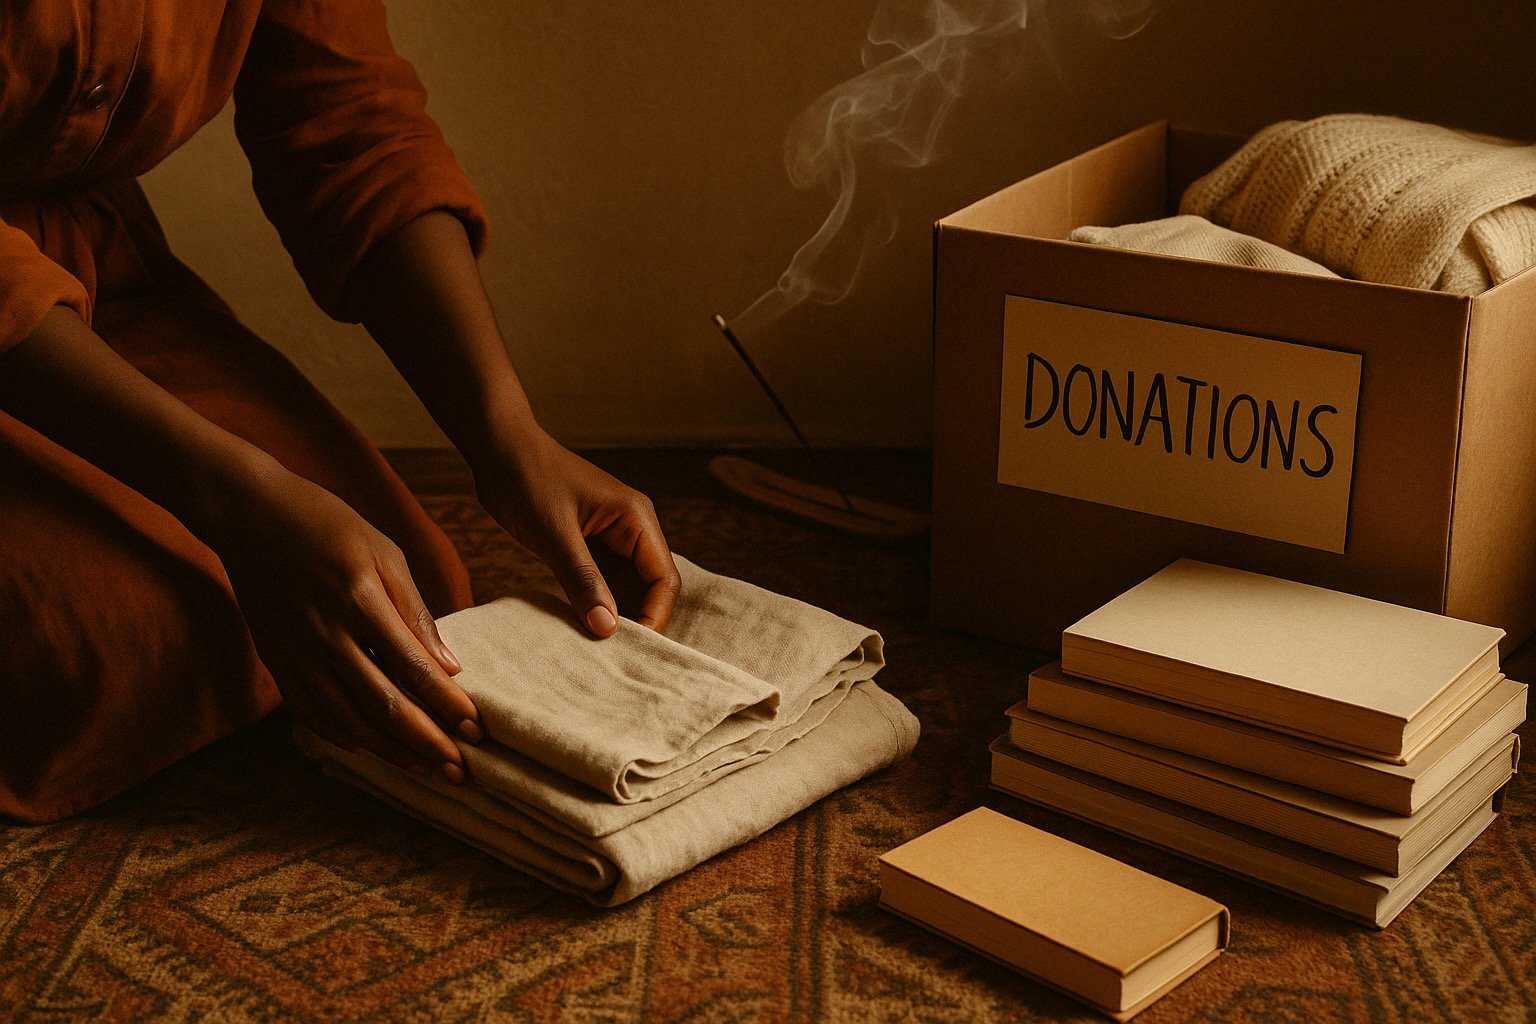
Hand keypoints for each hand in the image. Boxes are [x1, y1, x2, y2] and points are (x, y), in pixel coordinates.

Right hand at [214, 462, 481, 781]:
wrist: (248, 514)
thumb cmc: (328, 525)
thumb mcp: (385, 552)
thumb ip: (416, 613)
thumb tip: (449, 666)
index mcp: (360, 600)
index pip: (412, 668)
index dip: (446, 704)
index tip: (476, 728)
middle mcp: (326, 635)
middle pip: (381, 704)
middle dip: (425, 742)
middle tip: (460, 770)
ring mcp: (295, 653)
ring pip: (345, 719)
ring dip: (389, 751)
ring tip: (425, 771)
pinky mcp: (276, 661)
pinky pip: (310, 713)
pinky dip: (342, 737)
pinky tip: (370, 750)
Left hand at [473, 430, 680, 636]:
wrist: (497, 449)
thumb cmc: (528, 479)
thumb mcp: (554, 535)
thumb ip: (583, 580)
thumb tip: (608, 629)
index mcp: (636, 519)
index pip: (664, 578)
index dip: (654, 617)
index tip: (632, 650)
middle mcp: (633, 528)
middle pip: (651, 587)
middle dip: (638, 621)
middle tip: (616, 658)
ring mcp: (611, 537)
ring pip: (627, 588)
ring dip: (616, 616)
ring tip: (599, 650)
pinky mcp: (589, 544)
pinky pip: (603, 581)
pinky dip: (596, 604)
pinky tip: (582, 627)